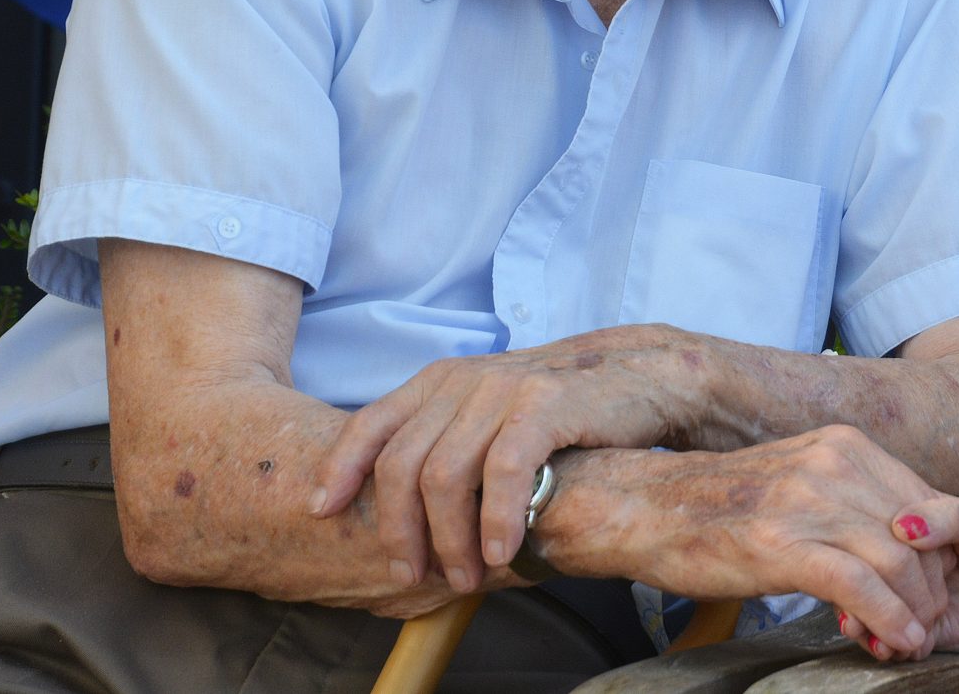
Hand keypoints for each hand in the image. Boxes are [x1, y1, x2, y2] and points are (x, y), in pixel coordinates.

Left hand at [310, 325, 704, 592]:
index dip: (339, 469)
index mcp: (440, 380)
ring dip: (450, 539)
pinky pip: (503, 472)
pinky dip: (497, 520)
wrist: (636, 379)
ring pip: (447, 474)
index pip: (372, 424)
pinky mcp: (545, 404)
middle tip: (412, 577)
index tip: (322, 512)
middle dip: (400, 531)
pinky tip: (503, 553)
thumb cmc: (557, 411)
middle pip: (403, 464)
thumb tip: (394, 506)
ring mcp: (503, 388)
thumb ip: (443, 439)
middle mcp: (465, 379)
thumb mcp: (487, 414)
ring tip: (465, 578)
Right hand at [546, 429, 954, 658]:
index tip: (931, 589)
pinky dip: (887, 619)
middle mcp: (834, 463)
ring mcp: (809, 502)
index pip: (924, 501)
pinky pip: (860, 586)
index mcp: (843, 444)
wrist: (649, 508)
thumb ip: (848, 497)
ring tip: (911, 641)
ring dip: (916, 611)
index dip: (938, 554)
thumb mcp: (798, 479)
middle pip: (920, 534)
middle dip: (932, 588)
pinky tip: (891, 640)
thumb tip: (899, 538)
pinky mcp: (783, 546)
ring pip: (898, 562)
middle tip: (927, 623)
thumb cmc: (722, 504)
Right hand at [839, 492, 958, 671]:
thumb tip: (903, 524)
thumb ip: (947, 518)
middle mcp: (922, 559)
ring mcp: (924, 596)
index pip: (883, 524)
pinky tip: (881, 642)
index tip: (849, 542)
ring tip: (857, 623)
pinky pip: (898, 638)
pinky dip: (885, 642)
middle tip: (849, 589)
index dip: (866, 536)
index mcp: (931, 521)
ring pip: (879, 605)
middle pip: (874, 569)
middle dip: (858, 581)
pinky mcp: (933, 631)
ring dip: (864, 616)